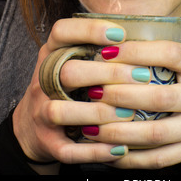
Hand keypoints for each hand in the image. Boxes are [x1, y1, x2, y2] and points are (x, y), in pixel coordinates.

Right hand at [12, 18, 141, 169]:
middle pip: (68, 71)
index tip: (120, 34)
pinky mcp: (47, 141)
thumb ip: (98, 49)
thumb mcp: (73, 59)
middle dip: (107, 73)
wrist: (33, 124)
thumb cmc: (67, 86)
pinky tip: (119, 148)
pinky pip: (68, 149)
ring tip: (130, 113)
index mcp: (51, 53)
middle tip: (142, 75)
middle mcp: (42, 79)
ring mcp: (41, 111)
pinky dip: (94, 150)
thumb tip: (146, 41)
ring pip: (62, 111)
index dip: (89, 30)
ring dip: (99, 112)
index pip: (61, 31)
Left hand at [77, 40, 180, 168]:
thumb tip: (118, 47)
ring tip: (92, 127)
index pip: (170, 54)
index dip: (137, 52)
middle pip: (158, 96)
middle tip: (92, 91)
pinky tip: (110, 152)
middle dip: (120, 95)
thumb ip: (166, 58)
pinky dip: (131, 158)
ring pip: (155, 132)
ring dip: (119, 131)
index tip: (107, 52)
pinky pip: (159, 158)